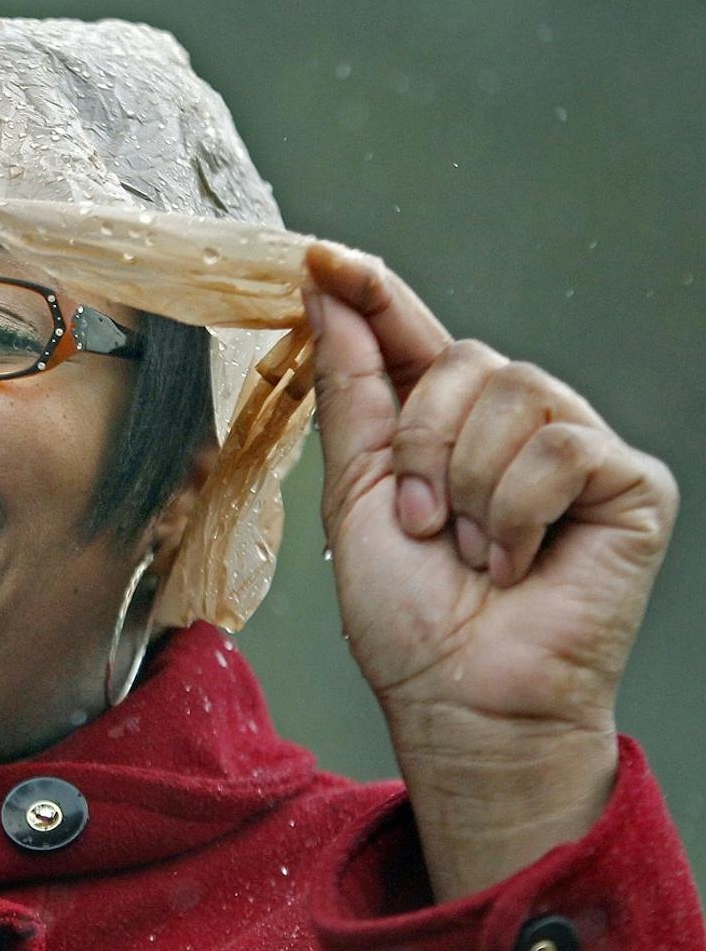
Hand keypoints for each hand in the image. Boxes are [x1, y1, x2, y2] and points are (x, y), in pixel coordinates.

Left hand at [302, 243, 677, 899]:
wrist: (458, 694)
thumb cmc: (411, 617)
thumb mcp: (354, 492)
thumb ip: (351, 390)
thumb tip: (327, 292)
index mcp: (444, 425)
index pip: (412, 334)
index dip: (372, 292)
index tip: (320, 255)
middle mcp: (515, 424)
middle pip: (462, 360)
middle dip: (421, 447)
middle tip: (422, 526)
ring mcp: (576, 448)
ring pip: (512, 393)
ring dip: (468, 485)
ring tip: (472, 550)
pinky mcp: (629, 483)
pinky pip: (559, 446)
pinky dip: (518, 511)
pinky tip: (519, 561)